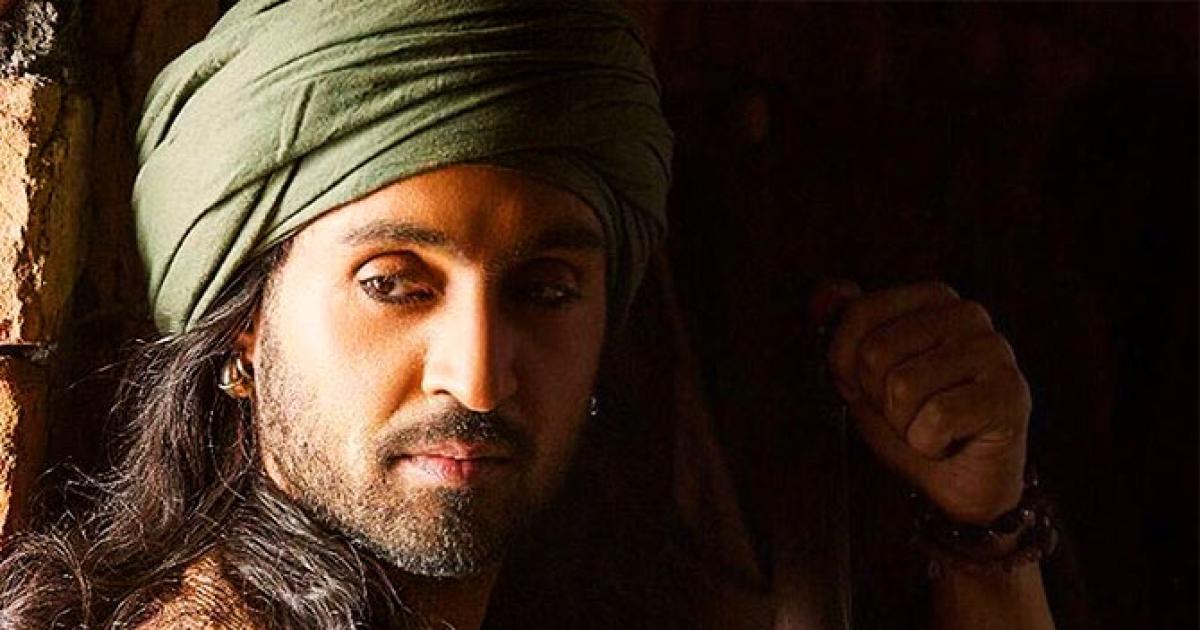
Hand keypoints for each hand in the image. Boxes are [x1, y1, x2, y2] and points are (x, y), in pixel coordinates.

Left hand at [817, 281, 1030, 523]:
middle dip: (877, 399)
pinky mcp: (1010, 394)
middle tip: (906, 413)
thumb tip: (828, 291)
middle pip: (876, 352)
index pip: (859, 313)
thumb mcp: (863, 374)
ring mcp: (994, 352)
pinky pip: (936, 418)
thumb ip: (843, 327)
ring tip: (928, 426)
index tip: (865, 389)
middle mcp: (968, 315)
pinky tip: (949, 442)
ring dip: (903, 425)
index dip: (845, 365)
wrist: (961, 482)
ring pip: (902, 386)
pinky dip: (928, 443)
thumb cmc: (913, 422)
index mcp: (933, 299)